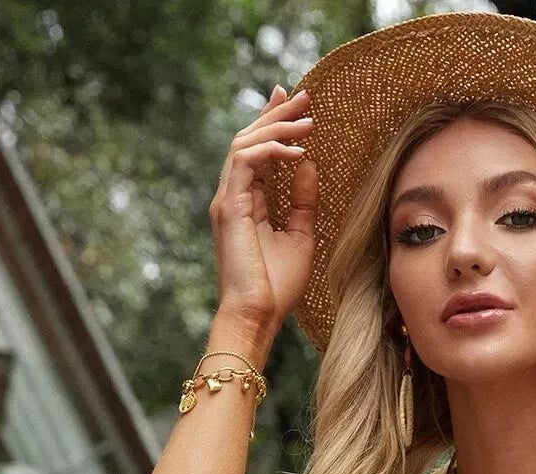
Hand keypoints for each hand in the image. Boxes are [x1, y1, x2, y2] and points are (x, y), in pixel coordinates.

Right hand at [209, 83, 319, 345]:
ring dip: (277, 128)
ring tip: (307, 121)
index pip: (257, 150)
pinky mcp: (229, 207)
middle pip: (249, 138)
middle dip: (276, 114)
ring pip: (245, 143)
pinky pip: (245, 161)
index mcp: (247, 201)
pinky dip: (270, 150)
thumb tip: (308, 164)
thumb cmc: (277, 287)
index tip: (294, 101)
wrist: (257, 316)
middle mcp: (233, 195)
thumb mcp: (300, 236)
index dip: (273, 122)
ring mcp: (228, 199)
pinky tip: (296, 151)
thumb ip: (302, 201)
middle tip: (303, 96)